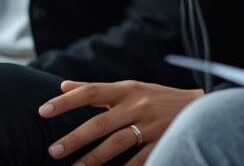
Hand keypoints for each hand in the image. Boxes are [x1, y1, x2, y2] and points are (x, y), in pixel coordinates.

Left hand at [39, 80, 201, 164]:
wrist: (200, 106)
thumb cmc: (157, 98)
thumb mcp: (130, 88)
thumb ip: (97, 89)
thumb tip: (63, 85)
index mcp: (127, 89)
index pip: (92, 91)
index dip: (67, 101)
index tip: (43, 110)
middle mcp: (138, 104)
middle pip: (101, 122)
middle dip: (75, 138)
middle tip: (52, 151)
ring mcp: (151, 123)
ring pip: (117, 142)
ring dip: (94, 158)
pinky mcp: (163, 140)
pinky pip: (139, 158)